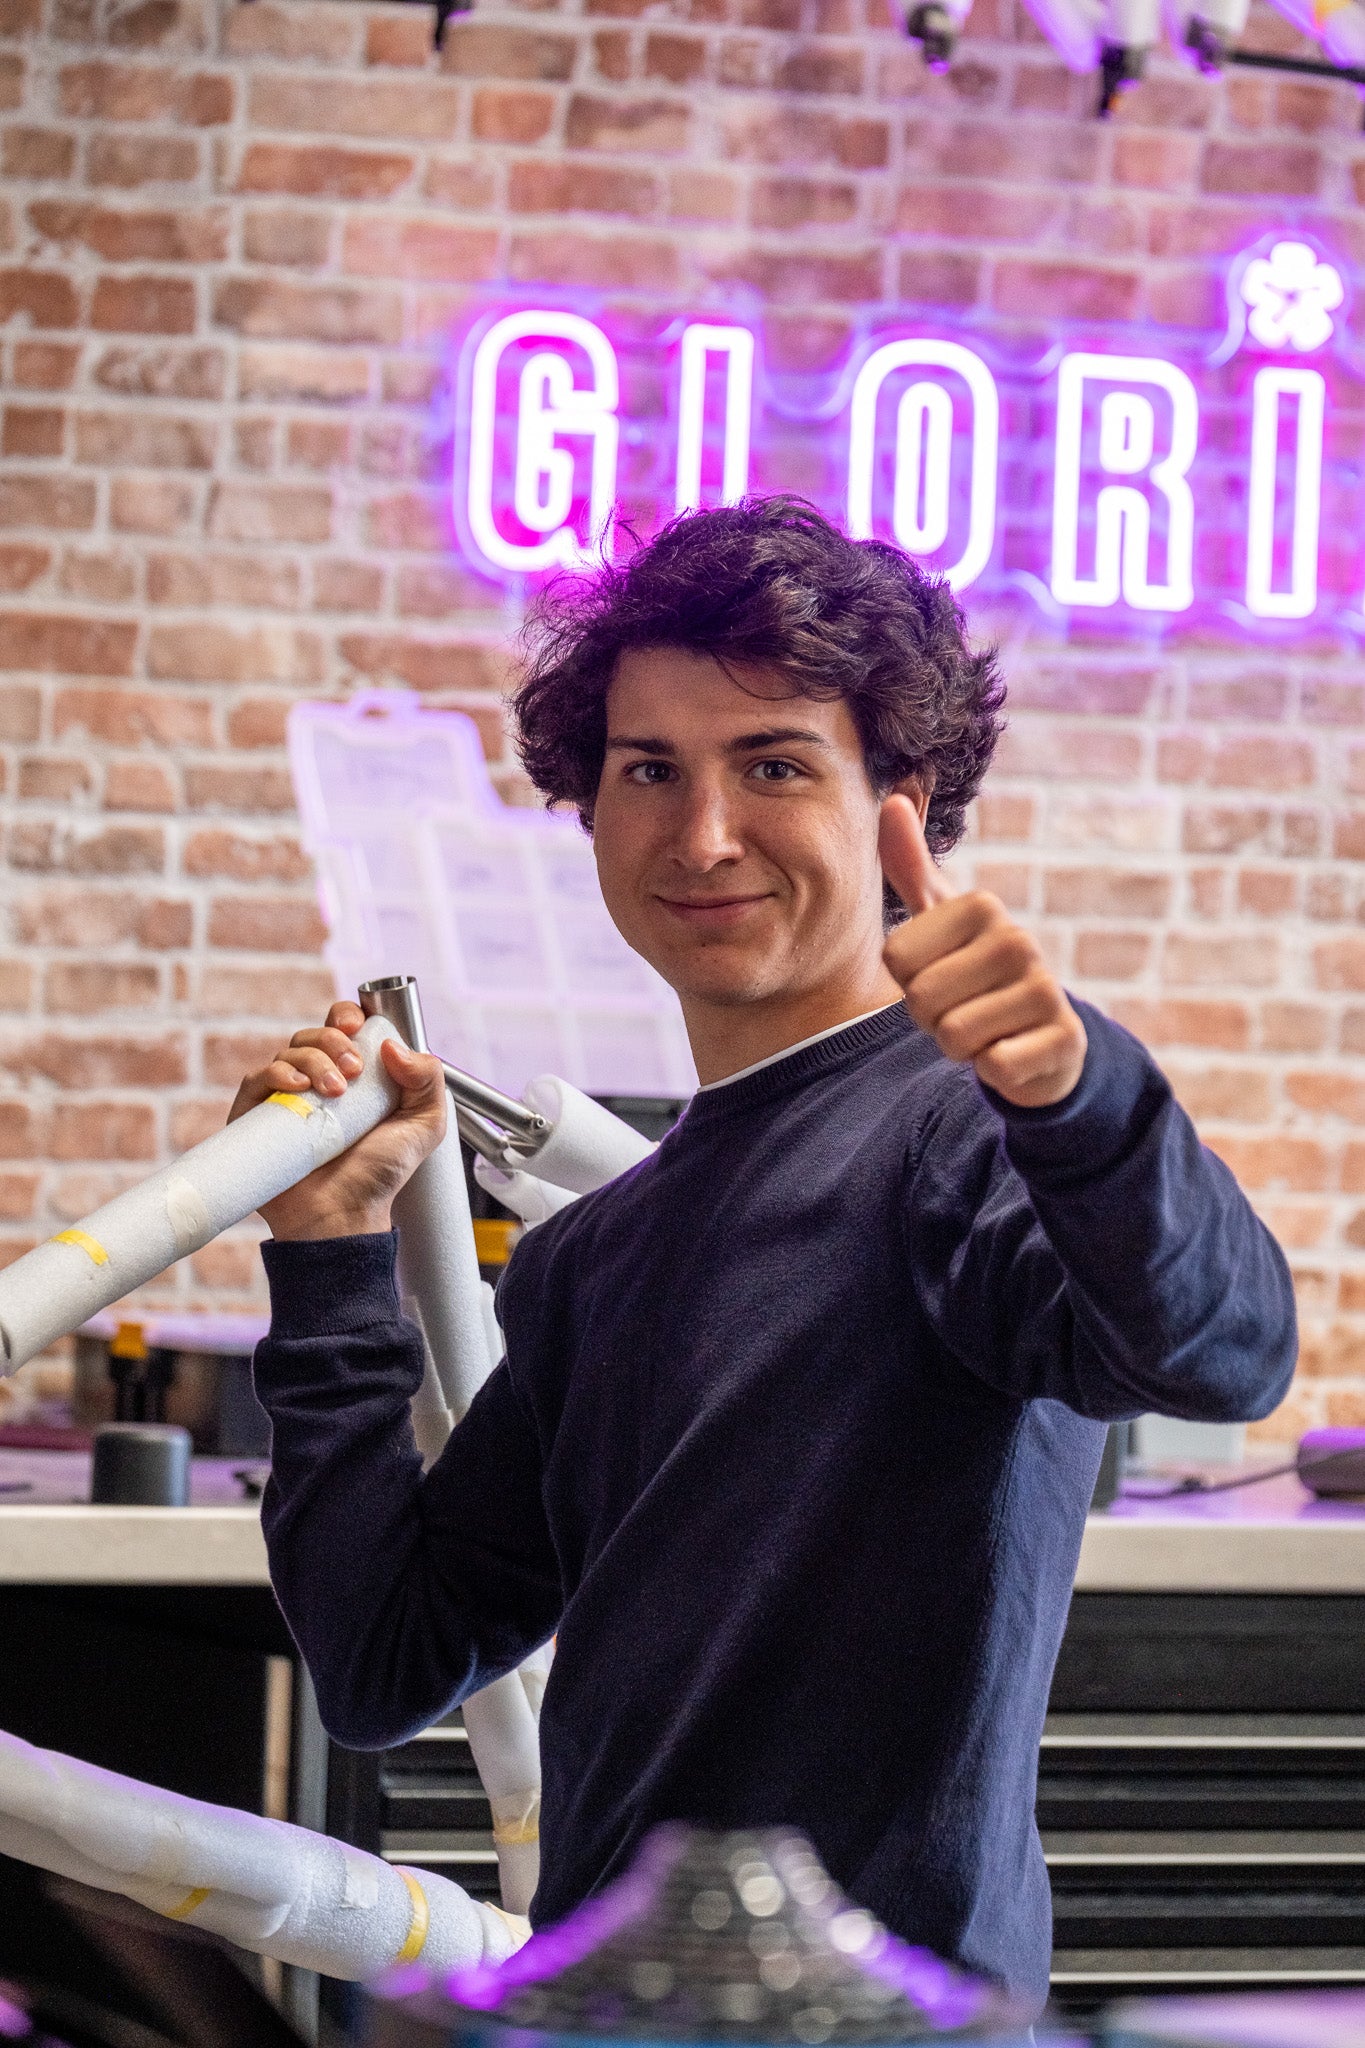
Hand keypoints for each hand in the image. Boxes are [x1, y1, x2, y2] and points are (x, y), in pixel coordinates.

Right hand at [228, 1001, 447, 1239]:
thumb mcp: (424, 1125)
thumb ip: (428, 1078)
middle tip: (354, 1072)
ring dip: (314, 1059)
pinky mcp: (256, 1115)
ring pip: (289, 1050)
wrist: (344, 1214)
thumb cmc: (379, 1175)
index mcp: (354, 1076)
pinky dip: (277, 1073)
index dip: (348, 1016)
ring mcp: (286, 1097)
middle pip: (315, 1033)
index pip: (343, 1026)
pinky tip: (298, 1088)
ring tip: (335, 1092)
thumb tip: (392, 1045)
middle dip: (335, 1040)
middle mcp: (318, 1081)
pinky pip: (257, 1078)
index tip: (359, 1028)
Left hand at [879, 794, 1086, 1108]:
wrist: (1043, 1040)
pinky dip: (994, 1071)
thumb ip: (911, 864)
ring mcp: (1046, 989)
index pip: (896, 957)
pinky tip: (1013, 1052)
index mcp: (981, 906)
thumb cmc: (975, 975)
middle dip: (931, 1018)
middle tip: (962, 1008)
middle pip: (921, 998)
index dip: (908, 978)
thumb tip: (891, 797)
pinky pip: (995, 1066)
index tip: (940, 973)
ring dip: (961, 1046)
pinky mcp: (1064, 1039)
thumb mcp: (941, 918)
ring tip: (987, 1030)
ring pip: (954, 1035)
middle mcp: (1018, 938)